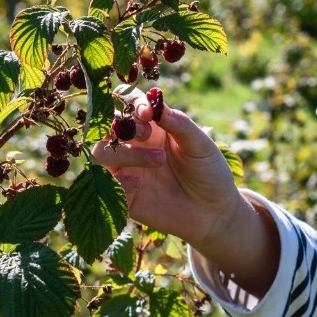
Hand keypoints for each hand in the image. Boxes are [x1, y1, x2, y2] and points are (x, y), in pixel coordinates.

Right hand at [92, 89, 244, 246]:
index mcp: (153, 126)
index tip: (147, 112)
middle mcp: (134, 145)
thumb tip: (156, 105)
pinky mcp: (124, 196)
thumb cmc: (209, 172)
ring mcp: (127, 170)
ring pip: (102, 152)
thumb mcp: (200, 145)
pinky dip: (120, 181)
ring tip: (158, 161)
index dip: (132, 103)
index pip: (129, 104)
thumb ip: (179, 123)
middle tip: (146, 133)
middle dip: (124, 125)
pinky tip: (140, 185)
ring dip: (125, 153)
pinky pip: (108, 184)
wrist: (214, 212)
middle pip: (108, 125)